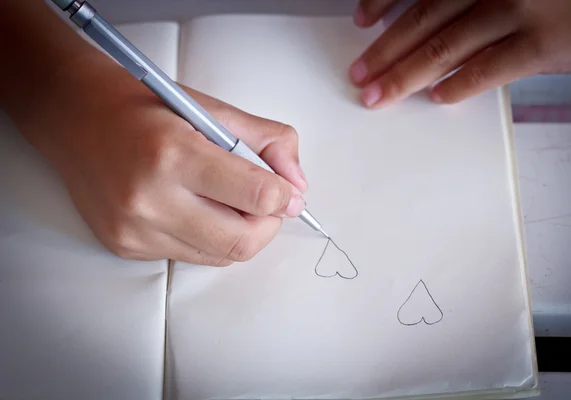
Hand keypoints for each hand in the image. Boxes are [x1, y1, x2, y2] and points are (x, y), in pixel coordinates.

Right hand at [21, 52, 307, 265]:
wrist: (72, 114)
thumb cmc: (142, 106)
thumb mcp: (211, 108)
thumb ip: (266, 143)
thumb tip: (297, 188)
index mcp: (174, 154)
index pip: (257, 196)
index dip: (283, 194)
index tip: (284, 188)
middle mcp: (150, 200)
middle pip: (242, 241)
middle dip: (268, 225)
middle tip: (266, 203)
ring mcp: (134, 230)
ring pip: (219, 256)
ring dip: (240, 233)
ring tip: (228, 201)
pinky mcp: (125, 246)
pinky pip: (191, 256)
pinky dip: (209, 238)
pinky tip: (196, 208)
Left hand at [349, 0, 570, 106]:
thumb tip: (433, 18)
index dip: (384, 0)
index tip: (362, 19)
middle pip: (424, 17)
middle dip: (385, 50)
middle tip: (360, 74)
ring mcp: (521, 9)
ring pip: (445, 47)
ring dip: (405, 75)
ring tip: (380, 94)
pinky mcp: (542, 44)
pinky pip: (488, 69)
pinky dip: (459, 85)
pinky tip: (438, 97)